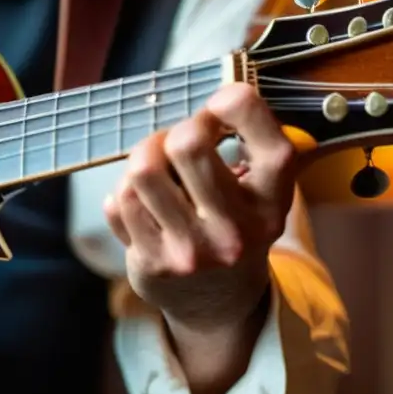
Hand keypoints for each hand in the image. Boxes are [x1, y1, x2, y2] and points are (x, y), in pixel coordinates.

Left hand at [104, 83, 296, 327]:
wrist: (221, 303)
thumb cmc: (236, 223)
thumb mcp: (263, 189)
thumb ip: (250, 140)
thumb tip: (219, 90)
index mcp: (273, 201)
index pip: (264, 135)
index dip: (234, 102)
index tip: (219, 105)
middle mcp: (236, 229)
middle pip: (187, 145)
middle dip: (175, 130)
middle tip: (178, 142)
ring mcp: (191, 252)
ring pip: (142, 171)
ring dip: (143, 158)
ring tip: (155, 168)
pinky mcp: (152, 264)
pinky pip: (119, 201)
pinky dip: (125, 191)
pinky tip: (143, 201)